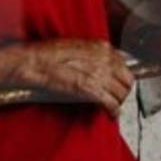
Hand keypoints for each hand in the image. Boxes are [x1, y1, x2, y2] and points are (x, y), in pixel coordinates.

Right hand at [18, 39, 133, 115]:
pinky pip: (111, 103)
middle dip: (123, 90)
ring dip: (118, 101)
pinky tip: (111, 113)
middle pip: (127, 79)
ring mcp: (99, 74)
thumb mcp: (76, 46)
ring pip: (121, 93)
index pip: (124, 64)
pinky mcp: (91, 90)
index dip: (122, 76)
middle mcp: (105, 60)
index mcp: (101, 47)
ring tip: (112, 105)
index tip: (118, 82)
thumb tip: (103, 65)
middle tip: (117, 96)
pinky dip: (113, 110)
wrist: (32, 62)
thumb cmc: (46, 54)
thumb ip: (93, 54)